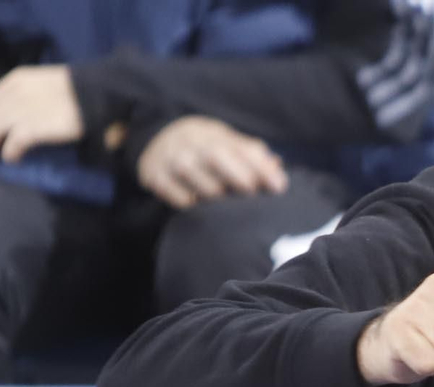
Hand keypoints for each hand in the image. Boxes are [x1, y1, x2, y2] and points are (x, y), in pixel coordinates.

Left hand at [0, 66, 83, 162]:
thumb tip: (7, 125)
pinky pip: (12, 142)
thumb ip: (23, 100)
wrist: (100, 92)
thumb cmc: (76, 94)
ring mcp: (24, 109)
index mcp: (14, 82)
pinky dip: (8, 153)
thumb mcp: (42, 88)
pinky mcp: (37, 126)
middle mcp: (13, 93)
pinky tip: (11, 160)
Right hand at [137, 116, 287, 209]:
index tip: (279, 187)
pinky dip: (187, 201)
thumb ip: (253, 155)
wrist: (159, 138)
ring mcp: (171, 158)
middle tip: (251, 193)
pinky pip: (176, 194)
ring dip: (213, 192)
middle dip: (238, 176)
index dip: (262, 168)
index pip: (242, 149)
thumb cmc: (207, 149)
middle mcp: (192, 143)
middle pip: (216, 156)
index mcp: (216, 136)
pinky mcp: (154, 175)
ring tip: (223, 200)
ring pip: (194, 176)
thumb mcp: (229, 144)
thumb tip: (277, 165)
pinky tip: (196, 203)